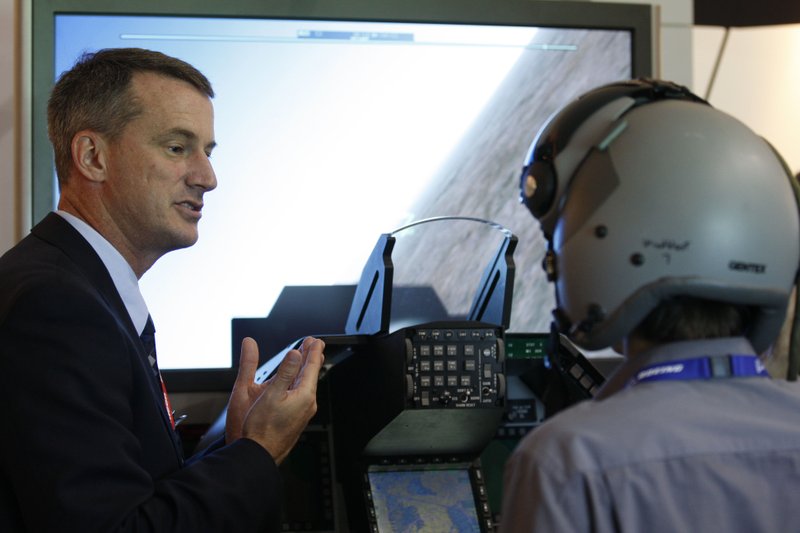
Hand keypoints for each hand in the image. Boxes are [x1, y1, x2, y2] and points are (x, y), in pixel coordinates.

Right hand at [226, 336, 323, 463]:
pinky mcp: (296, 419)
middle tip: (313, 345)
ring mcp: (303, 412)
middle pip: (311, 375)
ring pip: (306, 385)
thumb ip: (284, 372)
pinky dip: (299, 382)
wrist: (259, 455)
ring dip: (305, 370)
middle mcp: (307, 404)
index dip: (312, 351)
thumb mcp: (271, 395)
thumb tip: (294, 354)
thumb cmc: (262, 429)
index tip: (316, 340)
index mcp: (304, 395)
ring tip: (305, 359)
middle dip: (311, 358)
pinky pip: (301, 394)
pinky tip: (295, 383)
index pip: (311, 367)